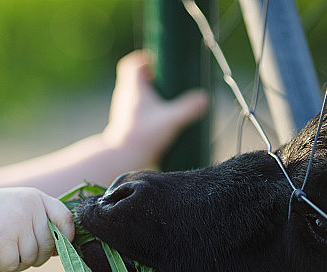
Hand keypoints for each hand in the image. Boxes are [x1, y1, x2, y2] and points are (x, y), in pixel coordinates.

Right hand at [0, 188, 73, 271]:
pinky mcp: (4, 237)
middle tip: (17, 254)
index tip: (57, 249)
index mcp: (35, 197)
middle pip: (50, 245)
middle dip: (36, 257)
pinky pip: (14, 264)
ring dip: (18, 263)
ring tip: (3, 253)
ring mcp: (18, 221)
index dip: (66, 238)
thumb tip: (63, 249)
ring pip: (32, 258)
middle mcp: (30, 207)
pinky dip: (5, 267)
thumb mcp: (15, 209)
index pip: (66, 218)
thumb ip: (38, 221)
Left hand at [102, 51, 208, 167]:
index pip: (131, 64)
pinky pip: (134, 108)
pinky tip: (159, 116)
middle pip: (134, 77)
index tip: (159, 63)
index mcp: (133, 88)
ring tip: (166, 99)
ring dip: (149, 93)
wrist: (122, 157)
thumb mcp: (170, 120)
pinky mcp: (125, 122)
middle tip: (168, 80)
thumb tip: (204, 98)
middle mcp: (124, 96)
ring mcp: (123, 109)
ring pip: (134, 93)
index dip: (144, 59)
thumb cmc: (142, 136)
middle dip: (151, 75)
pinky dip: (146, 107)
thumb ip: (188, 108)